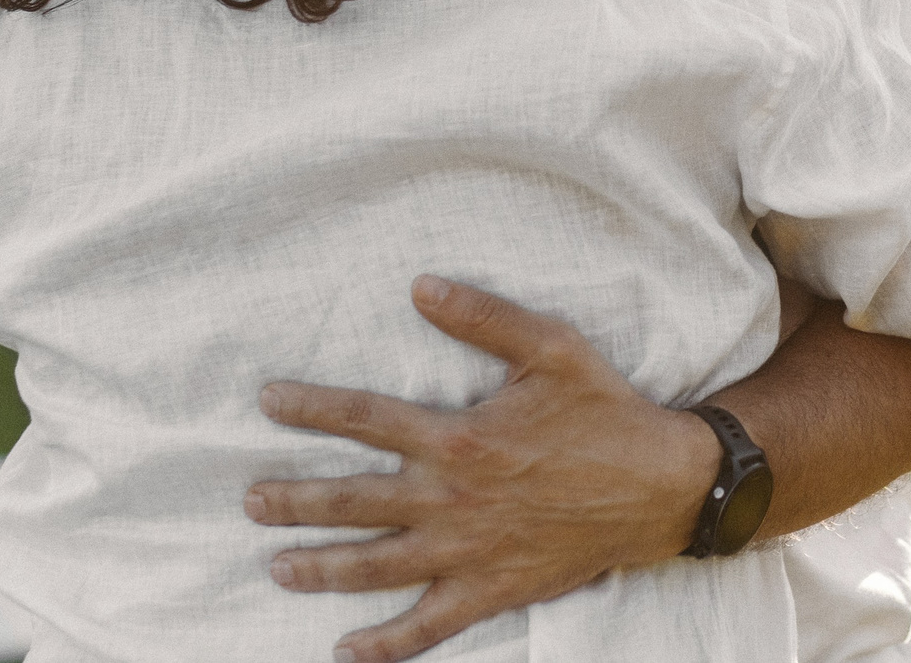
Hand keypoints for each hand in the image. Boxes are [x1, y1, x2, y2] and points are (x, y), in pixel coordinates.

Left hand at [246, 276, 720, 662]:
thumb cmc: (605, 412)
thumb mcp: (551, 347)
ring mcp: (468, 553)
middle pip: (354, 502)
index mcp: (460, 437)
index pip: (366, 419)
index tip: (267, 400)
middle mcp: (452, 500)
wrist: (661, 488)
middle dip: (295, 501)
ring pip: (376, 565)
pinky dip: (385, 645)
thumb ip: (483, 316)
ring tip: (277, 566)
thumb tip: (421, 284)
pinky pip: (427, 625)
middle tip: (249, 500)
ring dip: (321, 567)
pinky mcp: (491, 590)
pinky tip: (346, 650)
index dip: (312, 408)